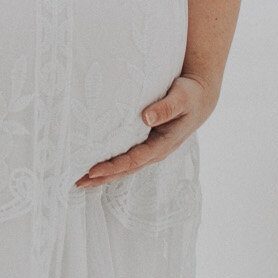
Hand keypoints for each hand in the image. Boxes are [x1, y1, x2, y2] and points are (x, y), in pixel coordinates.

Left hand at [77, 73, 218, 187]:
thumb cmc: (190, 95)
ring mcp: (151, 150)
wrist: (199, 98)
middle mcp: (156, 151)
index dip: (113, 166)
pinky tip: (96, 167)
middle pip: (126, 169)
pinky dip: (111, 165)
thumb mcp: (182, 98)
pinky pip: (126, 158)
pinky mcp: (146, 144)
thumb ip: (165, 108)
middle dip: (102, 177)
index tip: (93, 170)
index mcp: (164, 144)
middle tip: (78, 182)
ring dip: (104, 175)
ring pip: (125, 167)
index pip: (134, 160)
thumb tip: (146, 118)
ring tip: (81, 181)